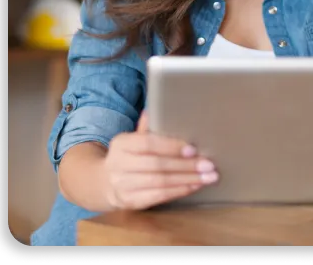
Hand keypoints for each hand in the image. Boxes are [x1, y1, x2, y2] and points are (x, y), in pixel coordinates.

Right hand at [103, 111, 218, 209]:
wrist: (103, 182)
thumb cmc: (128, 156)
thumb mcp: (133, 139)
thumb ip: (147, 127)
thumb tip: (156, 109)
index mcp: (121, 144)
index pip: (148, 144)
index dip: (172, 146)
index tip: (193, 149)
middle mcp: (119, 165)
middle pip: (157, 165)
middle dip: (186, 166)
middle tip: (209, 165)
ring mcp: (122, 186)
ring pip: (160, 183)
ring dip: (188, 180)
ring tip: (208, 177)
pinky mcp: (129, 202)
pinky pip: (158, 197)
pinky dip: (179, 191)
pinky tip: (194, 186)